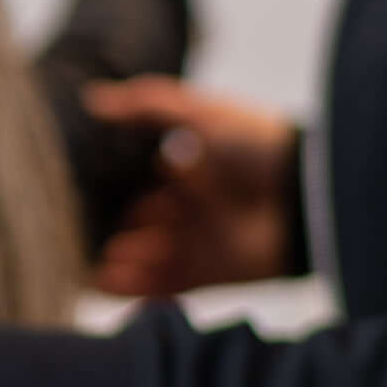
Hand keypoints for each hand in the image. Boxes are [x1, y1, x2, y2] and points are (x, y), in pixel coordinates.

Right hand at [83, 78, 297, 296]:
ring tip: (84, 260)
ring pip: (147, 256)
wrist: (310, 193)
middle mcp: (195, 208)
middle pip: (142, 221)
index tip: (78, 190)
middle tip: (76, 231)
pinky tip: (103, 282)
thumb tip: (93, 98)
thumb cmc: (259, 145)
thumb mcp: (202, 112)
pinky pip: (165, 286)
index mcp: (194, 168)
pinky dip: (134, 287)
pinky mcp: (211, 274)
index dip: (114, 187)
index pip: (145, 180)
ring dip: (120, 259)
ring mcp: (202, 243)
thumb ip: (148, 104)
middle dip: (113, 227)